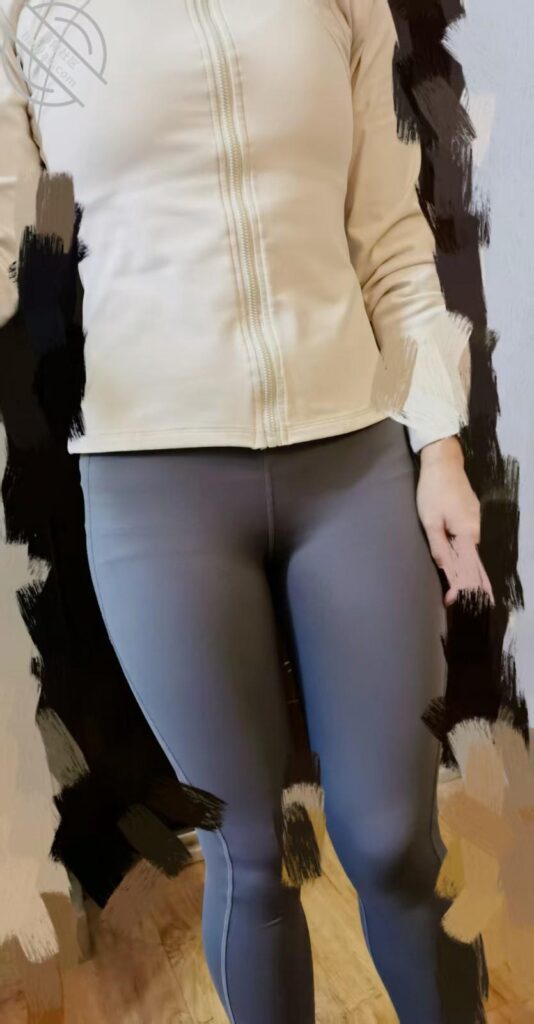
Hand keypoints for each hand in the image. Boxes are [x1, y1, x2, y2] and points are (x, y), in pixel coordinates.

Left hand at [416, 436, 493, 606]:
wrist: (443, 463)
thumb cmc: (432, 492)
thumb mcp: (430, 522)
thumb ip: (439, 547)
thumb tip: (446, 570)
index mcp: (467, 534)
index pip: (468, 568)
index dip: (460, 587)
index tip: (451, 601)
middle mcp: (476, 530)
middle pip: (471, 561)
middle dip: (462, 580)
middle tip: (451, 598)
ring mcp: (475, 521)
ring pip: (468, 549)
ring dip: (460, 564)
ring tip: (451, 583)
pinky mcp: (471, 514)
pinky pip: (467, 538)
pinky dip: (461, 550)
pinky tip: (454, 558)